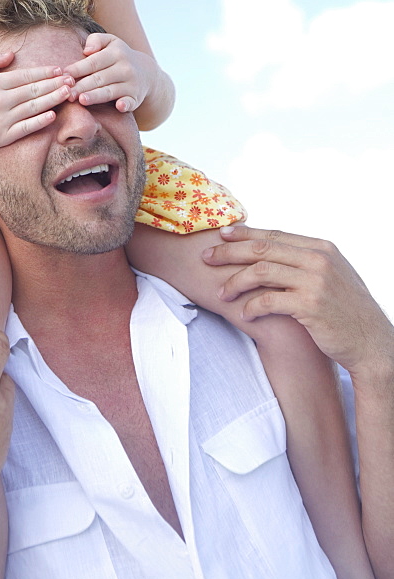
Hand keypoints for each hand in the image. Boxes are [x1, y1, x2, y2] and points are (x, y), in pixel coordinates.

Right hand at [0, 51, 73, 150]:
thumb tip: (12, 53)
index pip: (25, 75)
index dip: (44, 72)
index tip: (60, 69)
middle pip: (33, 90)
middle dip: (55, 83)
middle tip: (72, 79)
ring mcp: (3, 119)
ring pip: (33, 107)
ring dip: (53, 99)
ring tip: (69, 92)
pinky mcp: (4, 135)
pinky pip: (26, 127)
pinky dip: (40, 121)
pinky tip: (53, 115)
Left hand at [63, 33, 153, 112]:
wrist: (146, 73)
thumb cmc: (119, 56)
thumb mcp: (110, 42)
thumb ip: (96, 40)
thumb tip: (86, 50)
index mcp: (116, 53)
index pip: (93, 62)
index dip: (77, 69)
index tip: (64, 75)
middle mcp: (124, 68)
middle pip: (99, 78)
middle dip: (81, 86)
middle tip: (67, 93)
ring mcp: (131, 84)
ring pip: (110, 91)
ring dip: (96, 96)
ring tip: (81, 100)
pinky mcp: (135, 98)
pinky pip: (130, 102)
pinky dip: (126, 104)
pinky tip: (120, 106)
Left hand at [203, 225, 393, 376]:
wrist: (372, 343)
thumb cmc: (347, 312)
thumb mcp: (332, 275)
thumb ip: (306, 261)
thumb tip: (272, 250)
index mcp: (322, 248)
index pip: (275, 235)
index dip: (245, 234)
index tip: (222, 235)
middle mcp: (318, 259)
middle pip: (263, 248)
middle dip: (229, 252)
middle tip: (206, 257)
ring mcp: (315, 282)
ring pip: (261, 272)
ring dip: (235, 281)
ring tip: (221, 292)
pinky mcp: (310, 306)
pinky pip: (268, 301)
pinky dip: (251, 307)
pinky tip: (242, 314)